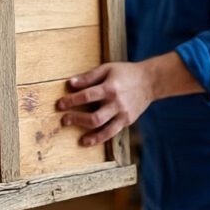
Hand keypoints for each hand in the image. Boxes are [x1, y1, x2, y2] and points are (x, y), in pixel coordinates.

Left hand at [56, 52, 203, 145]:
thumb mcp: (107, 69)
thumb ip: (88, 77)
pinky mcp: (127, 121)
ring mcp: (123, 114)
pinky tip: (88, 141)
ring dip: (87, 133)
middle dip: (76, 119)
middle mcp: (116, 103)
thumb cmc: (125, 73)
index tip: (60, 104)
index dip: (71, 101)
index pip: (86, 96)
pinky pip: (112, 133)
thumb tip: (70, 83)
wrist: (150, 81)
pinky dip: (99, 138)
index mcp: (110, 88)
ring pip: (103, 128)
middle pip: (94, 117)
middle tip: (64, 120)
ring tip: (76, 135)